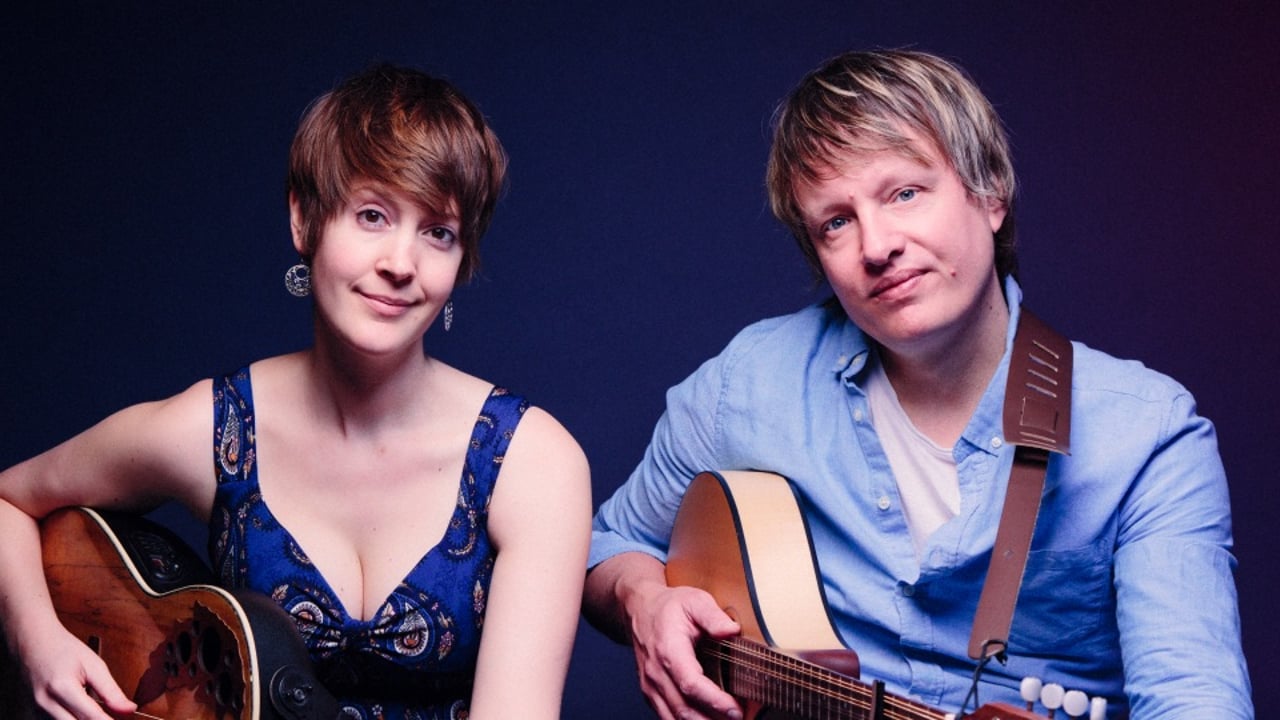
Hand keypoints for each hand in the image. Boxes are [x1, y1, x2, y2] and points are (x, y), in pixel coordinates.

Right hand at [18, 622, 135, 719]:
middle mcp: (45, 703)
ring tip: (96, 711)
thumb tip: (130, 709)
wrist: (32, 642)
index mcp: (62, 687)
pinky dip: (71, 719)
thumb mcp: (94, 664)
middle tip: (110, 717)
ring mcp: (36, 710)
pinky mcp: (33, 714)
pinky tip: (79, 712)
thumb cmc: (63, 649)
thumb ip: (111, 690)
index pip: (91, 716)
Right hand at [626, 582, 743, 719]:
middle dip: (712, 719)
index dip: (714, 700)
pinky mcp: (651, 693)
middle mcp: (656, 672)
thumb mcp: (694, 600)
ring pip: (674, 718)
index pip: (690, 684)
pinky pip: (667, 716)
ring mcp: (651, 685)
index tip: (735, 709)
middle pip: (683, 708)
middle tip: (738, 718)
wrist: (639, 609)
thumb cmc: (669, 607)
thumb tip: (732, 630)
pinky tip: (706, 719)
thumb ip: (713, 616)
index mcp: (668, 650)